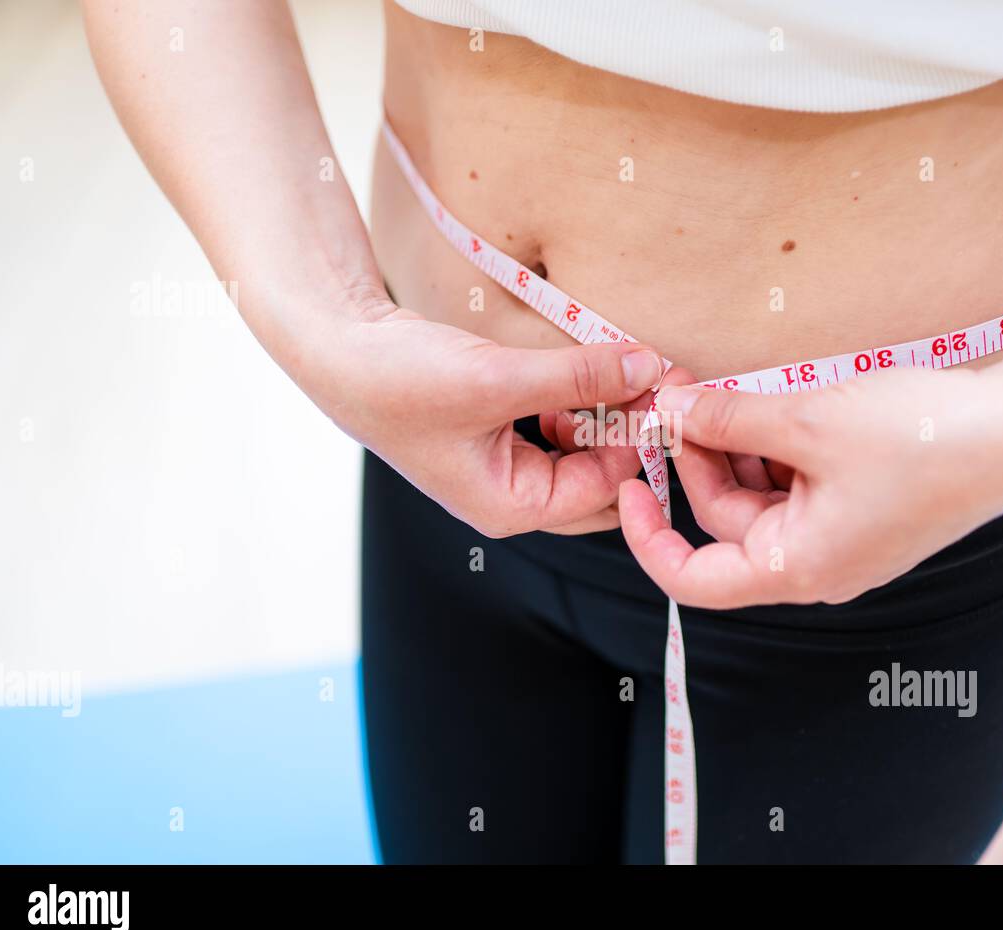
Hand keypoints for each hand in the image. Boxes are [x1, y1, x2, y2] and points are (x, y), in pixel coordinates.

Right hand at [309, 303, 663, 536]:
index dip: (639, 440)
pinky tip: (583, 372)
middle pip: (600, 480)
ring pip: (583, 451)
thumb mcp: (498, 379)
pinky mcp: (500, 431)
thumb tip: (647, 366)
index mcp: (509, 507)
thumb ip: (578, 377)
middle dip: (630, 433)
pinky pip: (560, 427)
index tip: (665, 388)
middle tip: (656, 380)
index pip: (604, 488)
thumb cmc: (399, 380)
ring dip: (607, 413)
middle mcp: (511, 496)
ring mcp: (504, 466)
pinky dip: (579, 401)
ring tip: (623, 370)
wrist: (337, 349)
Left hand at [618, 363, 1002, 607]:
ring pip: (760, 494)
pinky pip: (796, 481)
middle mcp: (815, 563)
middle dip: (696, 456)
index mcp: (797, 567)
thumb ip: (730, 421)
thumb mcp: (808, 423)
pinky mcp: (861, 505)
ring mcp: (841, 535)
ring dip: (736, 444)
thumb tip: (669, 412)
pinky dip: (775, 444)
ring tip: (722, 388)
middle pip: (725, 519)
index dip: (648, 536)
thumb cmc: (923, 438)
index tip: (628, 483)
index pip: (693, 578)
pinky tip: (771, 399)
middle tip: (676, 393)